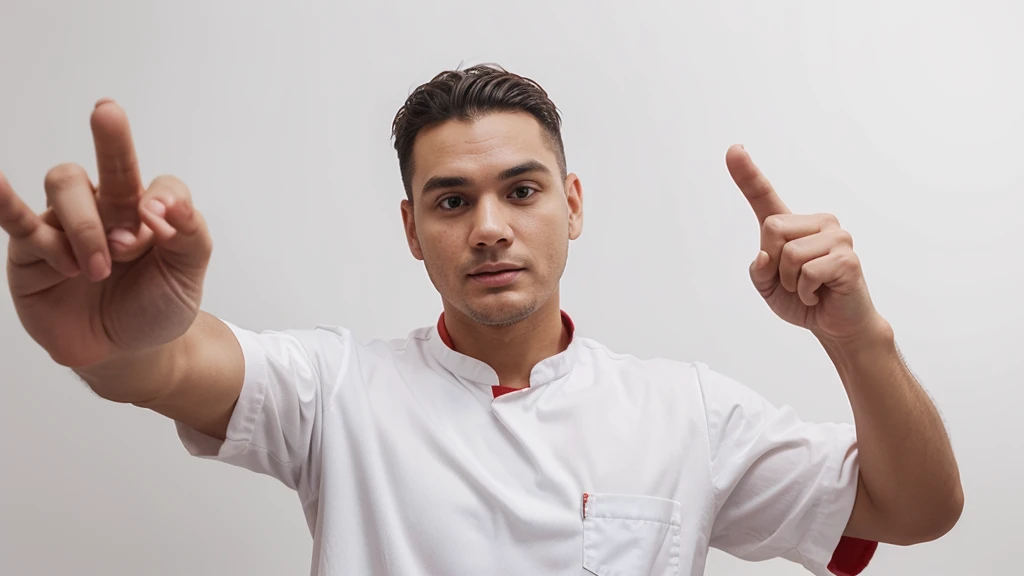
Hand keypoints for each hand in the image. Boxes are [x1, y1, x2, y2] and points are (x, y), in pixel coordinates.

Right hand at [1, 100, 211, 367]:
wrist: (126, 351)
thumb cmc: (157, 305)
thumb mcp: (188, 274)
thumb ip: (191, 236)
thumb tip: (170, 206)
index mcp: (152, 209)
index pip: (162, 186)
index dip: (165, 203)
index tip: (162, 228)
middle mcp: (109, 206)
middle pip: (109, 168)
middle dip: (113, 148)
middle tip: (110, 127)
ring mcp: (67, 223)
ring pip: (66, 188)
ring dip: (86, 228)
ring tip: (99, 269)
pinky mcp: (32, 250)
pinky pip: (14, 218)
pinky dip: (3, 199)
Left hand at [725, 144, 883, 342]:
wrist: (835, 325)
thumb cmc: (803, 299)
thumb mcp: (767, 286)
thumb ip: (759, 269)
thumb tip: (766, 254)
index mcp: (793, 226)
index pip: (765, 196)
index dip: (747, 174)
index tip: (734, 150)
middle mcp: (818, 223)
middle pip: (771, 228)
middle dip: (774, 264)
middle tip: (793, 280)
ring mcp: (837, 237)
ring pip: (789, 254)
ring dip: (790, 281)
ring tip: (809, 287)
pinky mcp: (847, 257)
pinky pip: (807, 273)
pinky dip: (805, 291)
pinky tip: (820, 293)